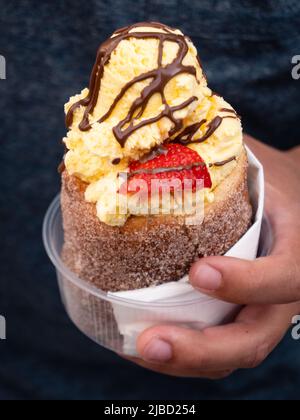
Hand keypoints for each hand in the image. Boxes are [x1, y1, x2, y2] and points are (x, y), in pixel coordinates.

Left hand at [128, 136, 299, 377]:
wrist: (290, 203)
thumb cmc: (268, 181)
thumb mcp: (254, 163)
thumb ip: (217, 156)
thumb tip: (147, 138)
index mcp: (298, 248)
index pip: (286, 276)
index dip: (246, 282)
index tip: (199, 271)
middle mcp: (284, 292)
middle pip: (254, 338)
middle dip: (202, 349)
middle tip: (149, 342)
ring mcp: (262, 311)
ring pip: (232, 353)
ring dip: (184, 362)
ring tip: (136, 348)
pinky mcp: (240, 318)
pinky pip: (216, 347)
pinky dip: (183, 354)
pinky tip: (143, 342)